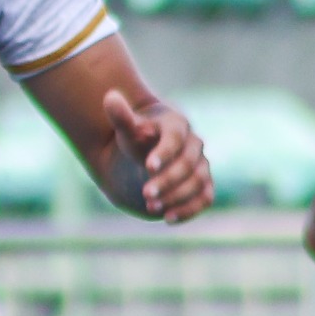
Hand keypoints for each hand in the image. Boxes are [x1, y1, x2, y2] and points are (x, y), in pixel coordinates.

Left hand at [106, 91, 211, 223]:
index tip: (148, 167)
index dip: (164, 153)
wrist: (145, 155)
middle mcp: (194, 145)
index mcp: (177, 125)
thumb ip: (121, 116)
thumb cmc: (136, 139)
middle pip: (188, 164)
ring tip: (152, 208)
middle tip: (145, 194)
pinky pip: (205, 198)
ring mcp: (201, 165)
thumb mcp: (126, 129)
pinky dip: (190, 210)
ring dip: (177, 197)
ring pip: (197, 182)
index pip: (175, 139)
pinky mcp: (203, 185)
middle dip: (168, 180)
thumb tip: (110, 96)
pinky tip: (168, 219)